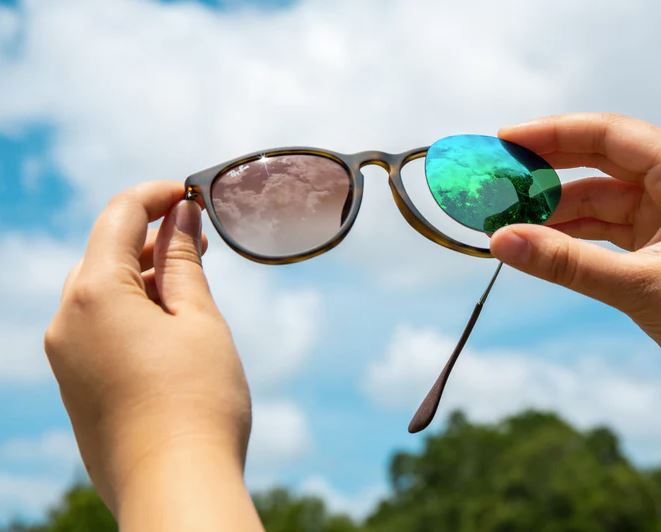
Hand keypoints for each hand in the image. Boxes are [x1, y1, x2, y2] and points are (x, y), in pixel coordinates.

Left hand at [44, 182, 262, 530]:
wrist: (175, 487)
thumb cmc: (198, 401)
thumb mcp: (199, 320)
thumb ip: (184, 261)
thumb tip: (182, 215)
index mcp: (94, 295)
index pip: (118, 217)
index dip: (156, 195)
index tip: (191, 191)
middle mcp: (66, 321)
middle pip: (104, 254)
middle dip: (151, 237)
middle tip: (200, 237)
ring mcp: (65, 356)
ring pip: (101, 292)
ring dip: (144, 276)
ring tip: (192, 280)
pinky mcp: (75, 385)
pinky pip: (97, 327)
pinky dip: (132, 310)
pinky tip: (170, 322)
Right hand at [491, 113, 660, 414]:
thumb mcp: (641, 288)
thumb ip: (567, 263)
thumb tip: (499, 241)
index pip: (610, 135)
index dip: (553, 134)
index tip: (505, 140)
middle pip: (600, 161)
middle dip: (547, 170)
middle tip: (496, 179)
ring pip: (600, 198)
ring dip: (556, 211)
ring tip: (507, 220)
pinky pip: (609, 227)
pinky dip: (575, 235)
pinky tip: (539, 243)